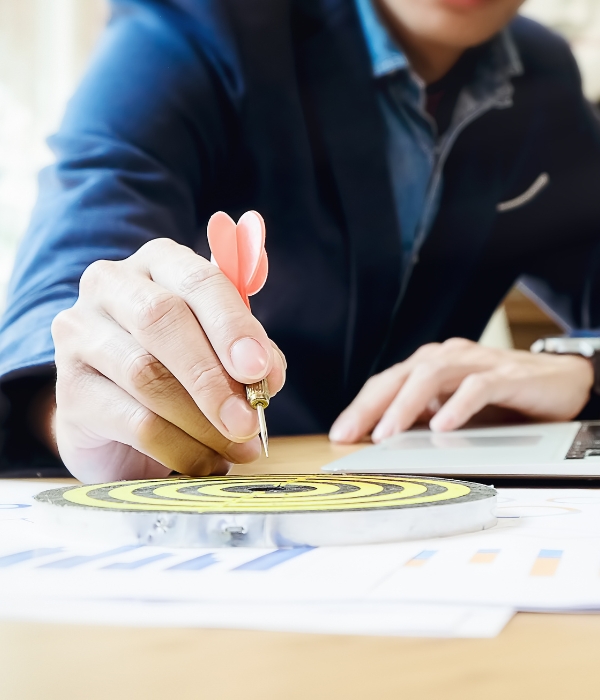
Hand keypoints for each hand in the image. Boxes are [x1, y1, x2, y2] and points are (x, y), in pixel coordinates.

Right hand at [49, 223, 285, 482]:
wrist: (118, 414)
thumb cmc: (180, 366)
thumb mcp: (221, 349)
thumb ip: (249, 355)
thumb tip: (267, 377)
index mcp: (159, 263)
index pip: (198, 281)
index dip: (232, 326)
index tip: (258, 370)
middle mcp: (111, 287)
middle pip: (161, 321)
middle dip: (212, 377)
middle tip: (247, 421)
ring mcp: (80, 335)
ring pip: (146, 375)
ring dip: (202, 421)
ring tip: (237, 447)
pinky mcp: (70, 390)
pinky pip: (132, 422)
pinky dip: (178, 447)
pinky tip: (204, 462)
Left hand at [329, 338, 593, 442]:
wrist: (558, 380)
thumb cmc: (499, 395)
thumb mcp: (452, 406)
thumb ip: (422, 415)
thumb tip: (382, 438)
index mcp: (429, 364)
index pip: (387, 382)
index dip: (361, 406)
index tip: (341, 434)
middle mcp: (447, 357)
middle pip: (401, 376)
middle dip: (372, 406)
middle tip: (352, 435)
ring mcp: (476, 363)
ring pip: (432, 376)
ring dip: (405, 406)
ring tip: (387, 434)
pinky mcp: (505, 375)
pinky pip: (476, 387)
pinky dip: (457, 406)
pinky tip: (442, 426)